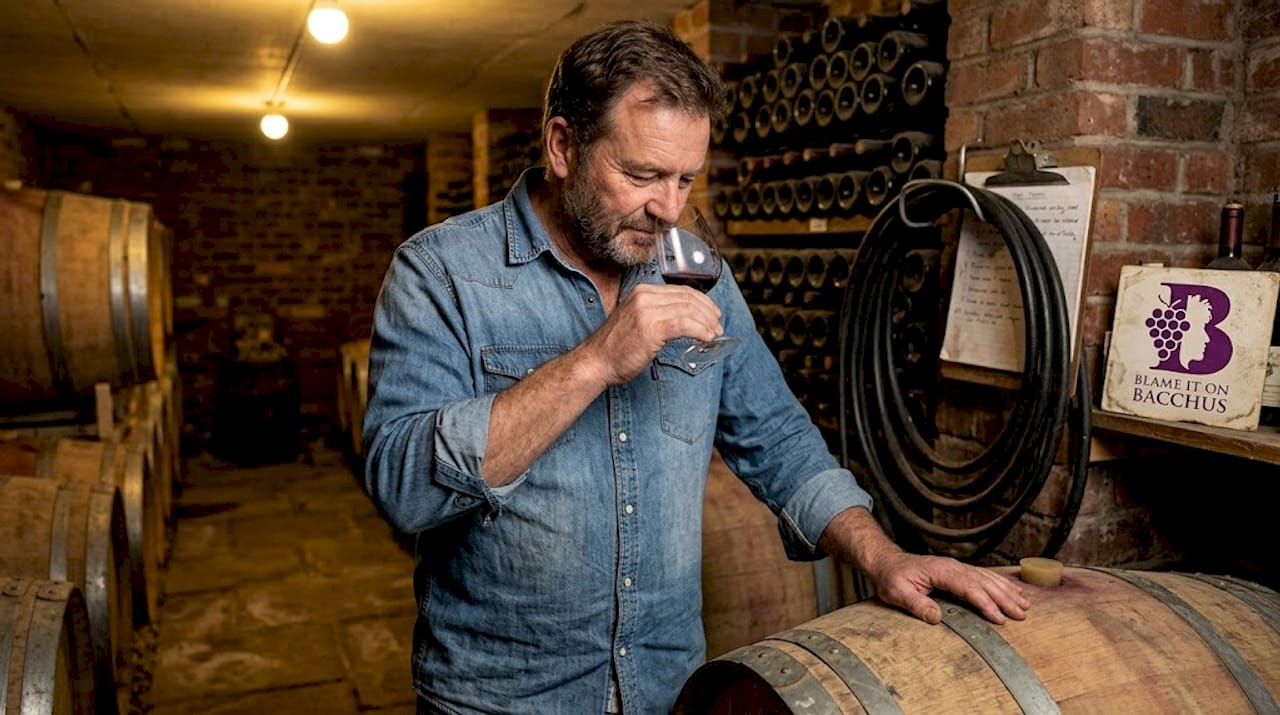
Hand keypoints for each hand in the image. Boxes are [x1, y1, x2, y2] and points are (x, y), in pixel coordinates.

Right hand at [579, 283, 722, 384]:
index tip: (713, 314)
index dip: (702, 301)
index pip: (681, 291)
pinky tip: (706, 338)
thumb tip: (686, 318)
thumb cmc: (616, 347)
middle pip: (688, 298)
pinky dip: (700, 330)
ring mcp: (647, 311)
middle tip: (718, 326)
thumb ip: (657, 314)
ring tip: (714, 334)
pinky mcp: (651, 328)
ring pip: (689, 310)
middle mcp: (645, 296)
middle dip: (708, 312)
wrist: (596, 362)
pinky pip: (684, 324)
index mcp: (642, 291)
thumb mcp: (636, 320)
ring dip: (707, 323)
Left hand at [820, 507, 1028, 625]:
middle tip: (1022, 614)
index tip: (999, 618)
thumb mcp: (897, 592)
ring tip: (1024, 605)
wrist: (886, 562)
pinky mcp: (957, 571)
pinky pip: (983, 576)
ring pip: (987, 578)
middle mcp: (953, 566)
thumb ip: (917, 604)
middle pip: (984, 582)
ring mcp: (956, 567)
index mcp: (941, 571)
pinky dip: (1000, 583)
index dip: (985, 603)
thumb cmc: (891, 577)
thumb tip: (936, 617)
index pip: (968, 588)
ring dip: (1006, 591)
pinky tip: (1011, 591)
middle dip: (1004, 598)